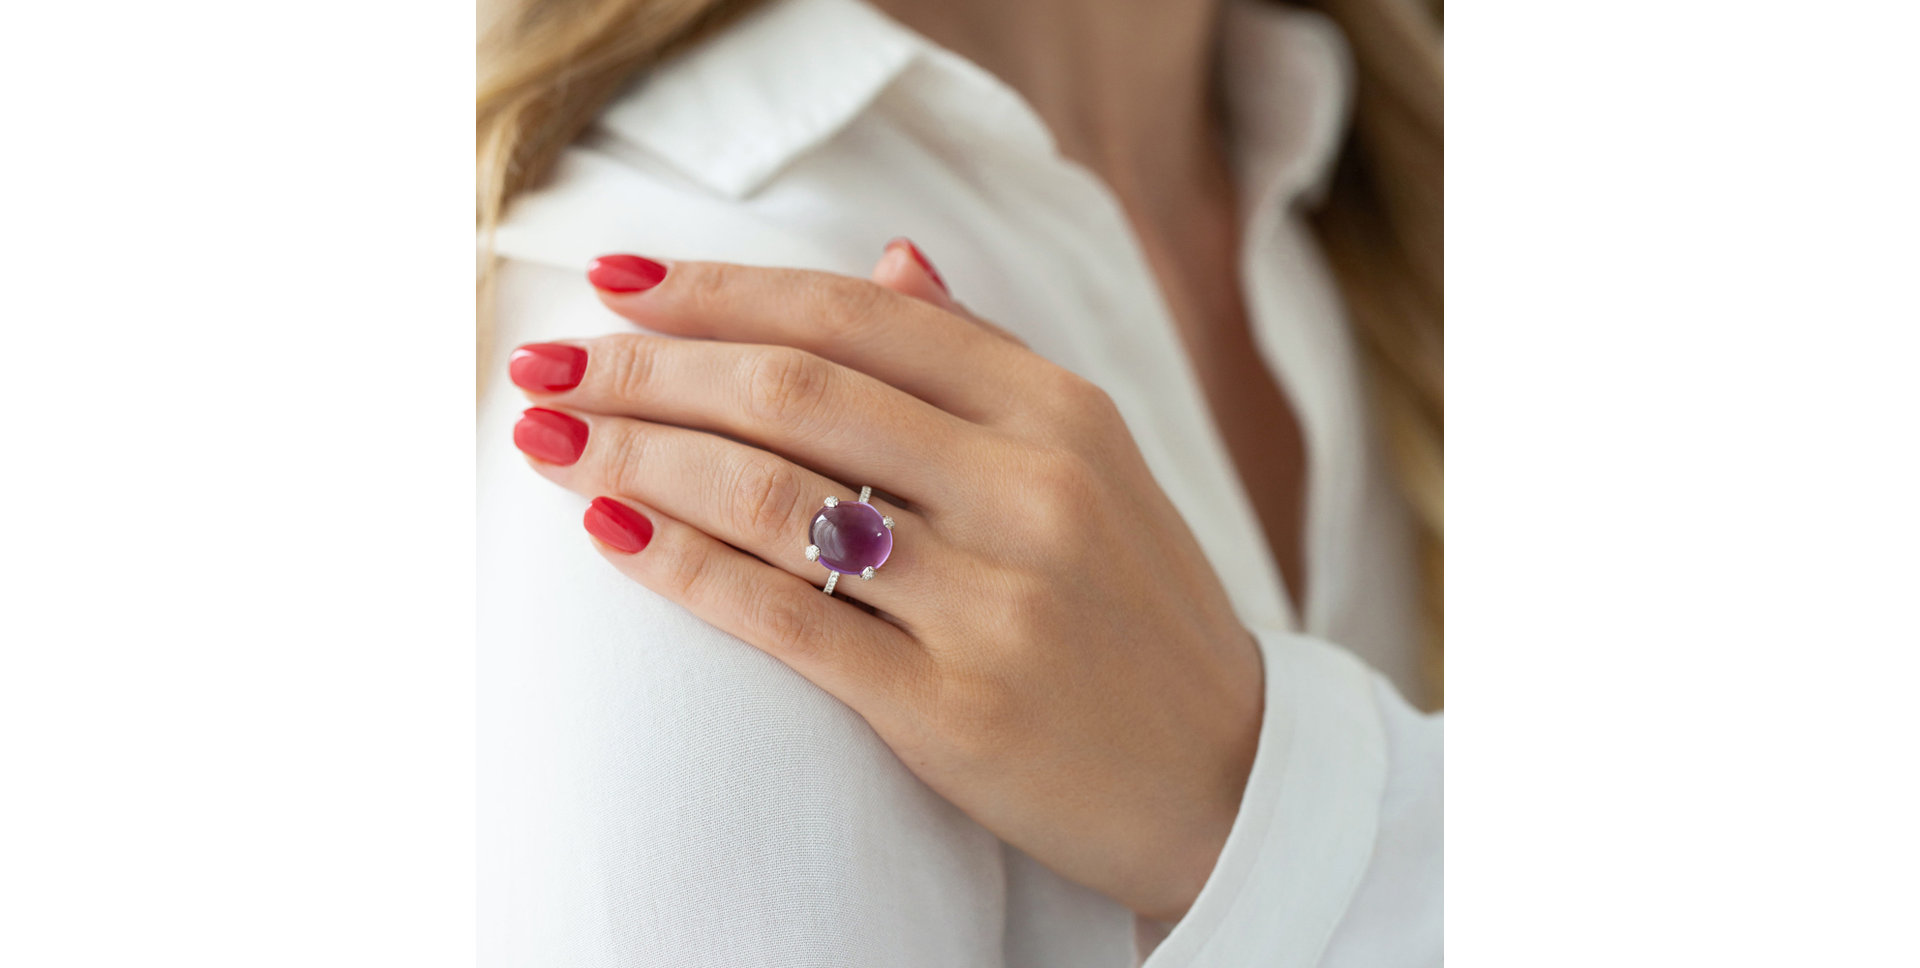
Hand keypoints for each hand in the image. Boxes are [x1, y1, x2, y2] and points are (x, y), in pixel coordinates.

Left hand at [507, 242, 1262, 920]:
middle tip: (545, 365)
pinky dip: (682, 567)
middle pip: (793, 389)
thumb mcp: (1093, 460)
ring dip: (637, 456)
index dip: (721, 290)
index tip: (615, 282)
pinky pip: (787, 618)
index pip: (856, 314)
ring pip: (773, 494)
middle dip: (646, 369)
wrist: (1227, 777)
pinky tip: (608, 533)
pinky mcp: (956, 707)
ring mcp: (995, 598)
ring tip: (547, 439)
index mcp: (1059, 410)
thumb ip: (985, 359)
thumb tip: (889, 256)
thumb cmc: (1138, 610)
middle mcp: (1030, 486)